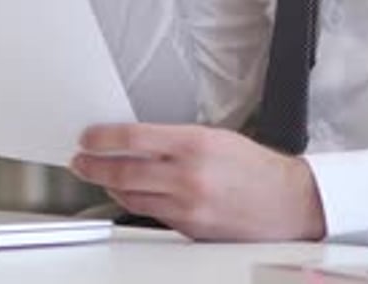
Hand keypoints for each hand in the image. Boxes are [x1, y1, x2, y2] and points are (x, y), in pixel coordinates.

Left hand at [70, 123, 325, 241]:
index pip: (134, 138)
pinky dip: (132, 202)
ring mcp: (187, 206)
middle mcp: (188, 175)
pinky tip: (125, 193)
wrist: (287, 204)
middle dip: (94, 165)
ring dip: (109, 184)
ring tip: (96, 175)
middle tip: (80, 160)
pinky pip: (150, 214)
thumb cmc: (255, 168)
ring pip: (131, 195)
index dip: (103, 138)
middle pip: (124, 170)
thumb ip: (176, 139)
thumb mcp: (215, 137)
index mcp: (194, 144)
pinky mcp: (189, 230)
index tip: (87, 137)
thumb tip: (138, 140)